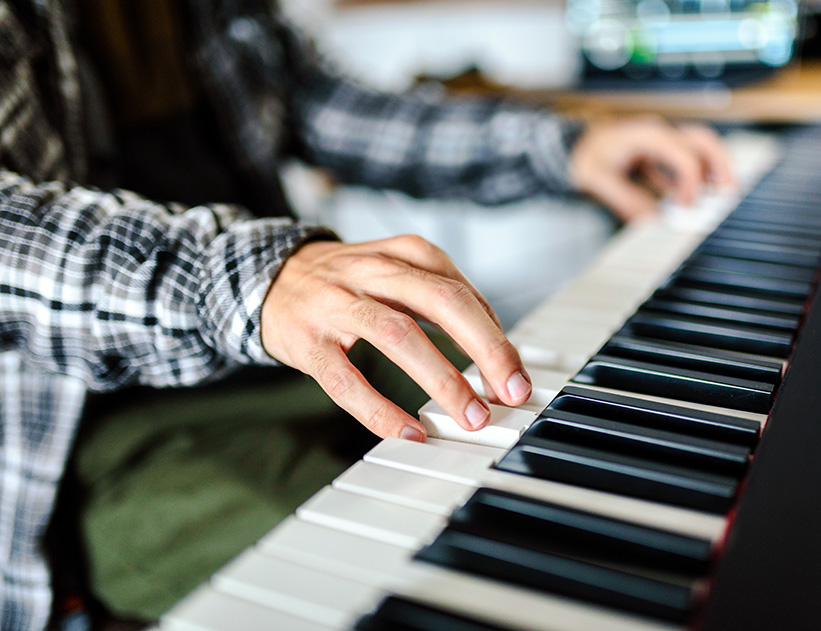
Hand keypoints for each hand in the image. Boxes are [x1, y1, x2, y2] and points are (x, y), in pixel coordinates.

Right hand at [260, 235, 531, 440]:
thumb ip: (443, 298)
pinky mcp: (308, 342)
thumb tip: (497, 345)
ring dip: (442, 379)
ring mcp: (336, 305)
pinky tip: (410, 431)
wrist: (269, 277)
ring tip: (470, 415)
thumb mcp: (397, 270)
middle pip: (441, 301)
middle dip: (485, 349)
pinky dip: (380, 409)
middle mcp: (372, 272)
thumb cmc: (347, 281)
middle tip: (511, 392)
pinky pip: (347, 379)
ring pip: (398, 335)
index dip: (496, 336)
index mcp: (402, 254)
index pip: (461, 291)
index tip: (517, 376)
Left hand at [569, 116, 735, 221]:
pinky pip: (683, 162)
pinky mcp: (657, 154)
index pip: (684, 154)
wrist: (569, 145)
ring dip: (712, 169)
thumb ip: (624, 199)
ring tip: (722, 194)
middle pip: (702, 141)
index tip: (686, 205)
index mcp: (647, 135)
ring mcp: (659, 142)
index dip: (691, 180)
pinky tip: (690, 199)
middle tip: (730, 192)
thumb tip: (652, 221)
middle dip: (720, 164)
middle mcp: (658, 134)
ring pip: (698, 148)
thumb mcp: (596, 178)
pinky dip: (692, 179)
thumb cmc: (582, 155)